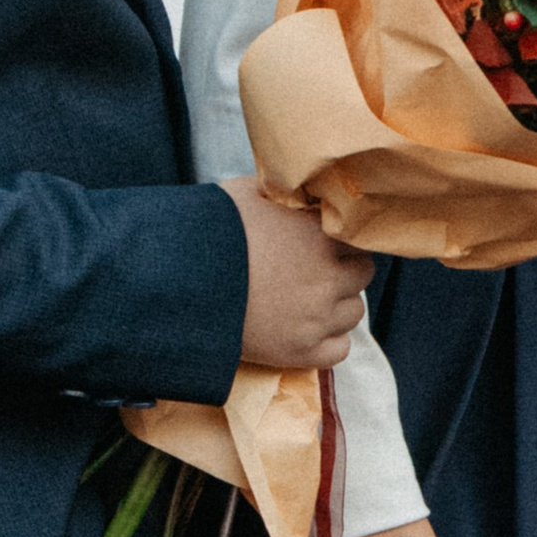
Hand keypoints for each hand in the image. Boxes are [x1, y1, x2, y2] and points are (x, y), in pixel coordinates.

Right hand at [224, 179, 370, 370]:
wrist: (174, 284)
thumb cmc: (208, 232)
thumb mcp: (250, 194)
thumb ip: (286, 191)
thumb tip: (304, 184)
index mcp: (319, 236)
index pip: (357, 238)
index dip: (337, 241)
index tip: (319, 244)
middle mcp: (327, 277)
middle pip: (362, 274)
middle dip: (341, 271)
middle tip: (311, 272)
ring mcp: (315, 318)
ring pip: (354, 312)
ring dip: (335, 306)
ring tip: (302, 300)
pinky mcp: (300, 352)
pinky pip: (340, 349)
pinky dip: (327, 342)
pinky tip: (304, 329)